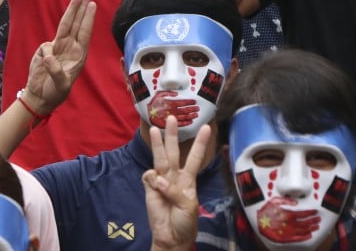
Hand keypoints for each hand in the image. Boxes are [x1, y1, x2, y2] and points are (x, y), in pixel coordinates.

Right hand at [23, 0, 94, 114]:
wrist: (40, 96)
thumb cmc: (55, 92)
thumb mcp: (60, 85)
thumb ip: (55, 70)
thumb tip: (48, 55)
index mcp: (78, 55)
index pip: (84, 33)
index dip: (87, 19)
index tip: (92, 5)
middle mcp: (70, 48)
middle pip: (76, 24)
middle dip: (81, 8)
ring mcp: (58, 48)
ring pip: (64, 26)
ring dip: (71, 11)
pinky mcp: (46, 50)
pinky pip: (45, 47)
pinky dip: (45, 54)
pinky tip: (44, 66)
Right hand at [143, 115, 210, 250]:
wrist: (171, 236)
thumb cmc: (185, 222)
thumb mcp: (188, 205)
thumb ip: (174, 190)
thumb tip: (159, 179)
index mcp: (189, 179)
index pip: (195, 157)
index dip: (200, 143)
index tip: (207, 127)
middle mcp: (175, 176)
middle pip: (174, 152)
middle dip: (172, 135)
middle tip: (171, 117)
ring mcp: (161, 181)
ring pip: (159, 158)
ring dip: (157, 144)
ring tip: (154, 129)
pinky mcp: (149, 187)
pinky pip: (149, 177)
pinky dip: (153, 180)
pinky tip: (156, 185)